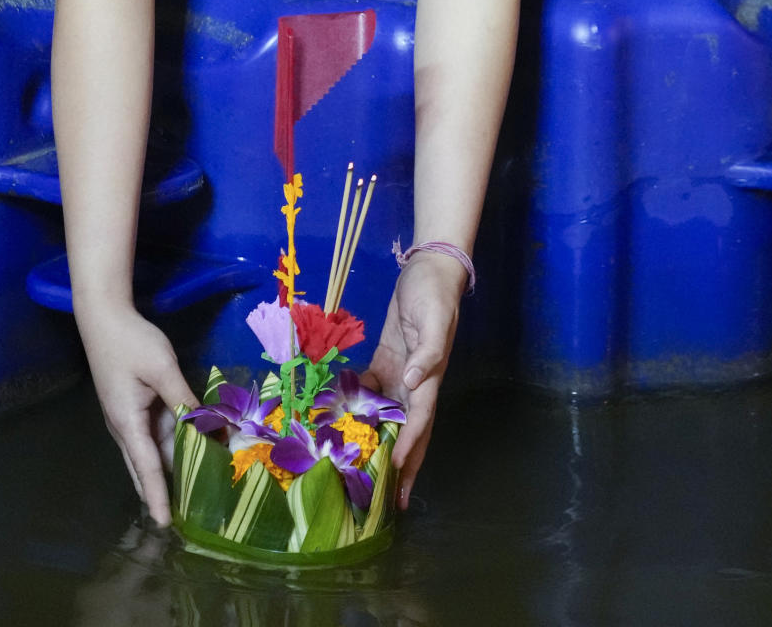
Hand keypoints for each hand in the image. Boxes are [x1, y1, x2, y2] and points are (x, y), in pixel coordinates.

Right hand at [75, 300, 199, 525]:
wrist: (104, 319)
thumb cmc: (131, 343)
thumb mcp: (163, 369)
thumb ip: (184, 399)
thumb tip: (206, 425)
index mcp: (128, 423)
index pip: (147, 469)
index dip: (159, 496)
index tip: (165, 523)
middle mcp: (125, 428)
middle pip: (146, 468)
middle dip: (163, 493)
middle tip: (186, 517)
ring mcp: (127, 419)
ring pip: (151, 453)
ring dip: (170, 470)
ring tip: (194, 492)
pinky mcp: (133, 408)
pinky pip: (154, 436)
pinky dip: (171, 448)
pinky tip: (191, 453)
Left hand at [362, 251, 464, 509]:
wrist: (429, 270)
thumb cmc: (434, 296)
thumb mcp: (434, 322)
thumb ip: (427, 354)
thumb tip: (413, 382)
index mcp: (429, 381)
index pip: (418, 426)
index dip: (407, 453)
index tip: (394, 479)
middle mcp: (414, 385)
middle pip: (407, 434)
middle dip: (399, 467)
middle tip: (384, 500)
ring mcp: (399, 374)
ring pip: (387, 418)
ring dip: (376, 443)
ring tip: (358, 469)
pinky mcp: (385, 361)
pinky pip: (370, 390)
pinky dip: (356, 406)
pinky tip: (336, 421)